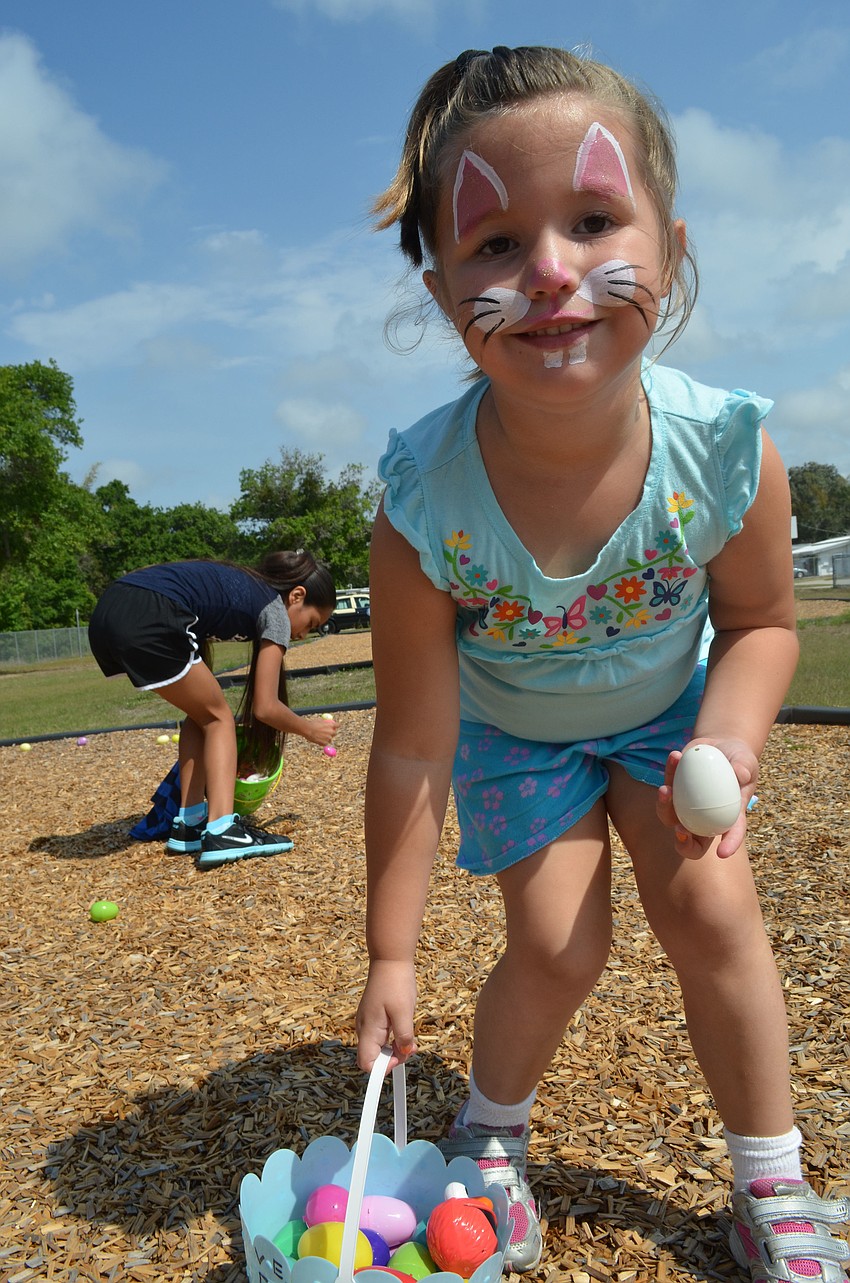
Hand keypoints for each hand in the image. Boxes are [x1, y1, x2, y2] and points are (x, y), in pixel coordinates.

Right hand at [299, 716, 337, 745]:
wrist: (307, 729)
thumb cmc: (312, 724)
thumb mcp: (320, 720)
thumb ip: (325, 722)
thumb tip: (327, 723)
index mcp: (331, 725)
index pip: (338, 725)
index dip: (335, 726)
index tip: (333, 727)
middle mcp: (331, 732)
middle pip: (334, 733)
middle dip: (331, 733)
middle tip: (326, 733)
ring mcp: (328, 738)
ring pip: (329, 739)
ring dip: (326, 738)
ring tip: (319, 736)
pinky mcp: (325, 743)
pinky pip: (325, 743)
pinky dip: (322, 742)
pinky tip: (317, 739)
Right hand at [355, 959, 416, 1071]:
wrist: (390, 959)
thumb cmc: (395, 983)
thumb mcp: (404, 1012)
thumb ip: (403, 1037)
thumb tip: (404, 1053)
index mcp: (368, 1029)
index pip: (366, 1064)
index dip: (382, 1068)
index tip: (399, 1058)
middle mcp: (364, 1028)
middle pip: (373, 1057)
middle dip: (393, 1057)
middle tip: (410, 1046)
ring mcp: (368, 1021)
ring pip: (379, 1046)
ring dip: (394, 1046)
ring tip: (409, 1034)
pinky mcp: (374, 1016)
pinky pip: (382, 1034)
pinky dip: (393, 1036)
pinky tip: (403, 1024)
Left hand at [657, 737, 758, 859]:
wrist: (720, 746)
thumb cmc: (739, 759)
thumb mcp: (747, 761)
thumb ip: (744, 767)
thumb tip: (740, 775)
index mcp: (729, 816)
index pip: (731, 834)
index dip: (728, 846)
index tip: (722, 853)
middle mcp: (704, 817)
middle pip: (691, 840)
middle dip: (683, 842)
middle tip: (680, 829)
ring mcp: (686, 805)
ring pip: (669, 816)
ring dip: (664, 806)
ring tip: (666, 789)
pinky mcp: (674, 788)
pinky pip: (666, 786)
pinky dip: (668, 773)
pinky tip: (675, 756)